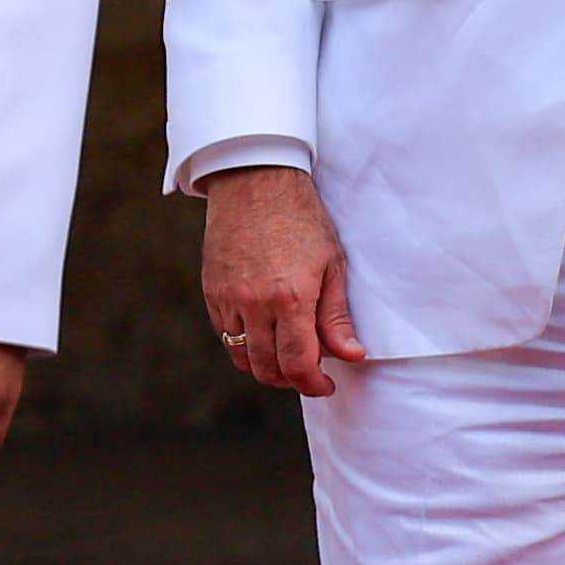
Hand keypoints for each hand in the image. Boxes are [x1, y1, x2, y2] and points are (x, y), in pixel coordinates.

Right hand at [200, 165, 368, 396]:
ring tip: (287, 355)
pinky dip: (244, 344)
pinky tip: (264, 332)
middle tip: (310, 371)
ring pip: (242, 357)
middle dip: (291, 379)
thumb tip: (352, 355)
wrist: (256, 180)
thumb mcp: (331, 263)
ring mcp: (228, 299)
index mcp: (290, 297)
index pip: (298, 364)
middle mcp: (254, 304)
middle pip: (267, 369)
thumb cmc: (301, 217)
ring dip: (265, 366)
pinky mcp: (211, 292)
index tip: (326, 384)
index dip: (313, 384)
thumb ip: (336, 316)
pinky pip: (225, 335)